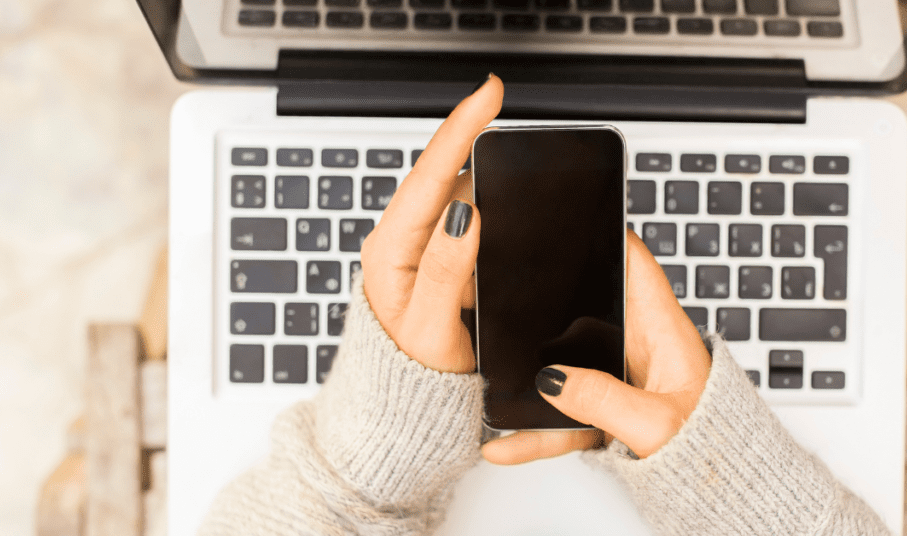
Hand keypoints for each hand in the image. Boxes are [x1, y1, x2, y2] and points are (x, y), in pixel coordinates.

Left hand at [360, 75, 502, 373]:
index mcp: (391, 253)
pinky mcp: (435, 263)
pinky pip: (464, 224)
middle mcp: (400, 244)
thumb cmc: (408, 379)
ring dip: (485, 179)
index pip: (428, 176)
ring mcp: (418, 251)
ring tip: (516, 166)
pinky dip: (489, 210)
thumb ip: (444, 273)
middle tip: (511, 122)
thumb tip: (466, 215)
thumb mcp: (429, 331)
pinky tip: (506, 210)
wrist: (401, 412)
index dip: (460, 129)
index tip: (489, 95)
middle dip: (477, 143)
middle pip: (443, 177)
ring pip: (456, 199)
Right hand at [482, 230, 712, 461]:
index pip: (634, 265)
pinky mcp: (609, 411)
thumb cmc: (714, 449)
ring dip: (529, 374)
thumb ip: (603, 400)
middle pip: (586, 307)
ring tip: (490, 370)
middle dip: (546, 299)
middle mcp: (641, 347)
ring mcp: (621, 378)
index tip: (570, 214)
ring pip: (566, 365)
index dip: (605, 235)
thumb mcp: (656, 424)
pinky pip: (565, 413)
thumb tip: (552, 380)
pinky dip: (537, 430)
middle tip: (502, 285)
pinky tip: (506, 444)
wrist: (724, 491)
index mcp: (663, 331)